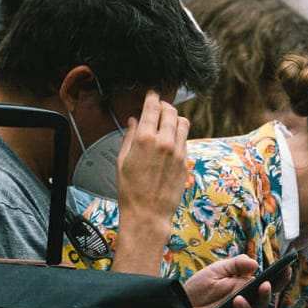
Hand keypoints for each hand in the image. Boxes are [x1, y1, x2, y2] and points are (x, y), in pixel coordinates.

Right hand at [111, 92, 189, 274]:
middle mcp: (164, 142)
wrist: (147, 214)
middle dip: (164, 106)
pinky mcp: (185, 163)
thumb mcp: (122, 160)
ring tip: (167, 123)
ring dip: (175, 119)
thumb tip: (134, 121)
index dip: (152, 97)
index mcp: (145, 139)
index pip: (153, 107)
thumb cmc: (130, 190)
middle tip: (159, 107)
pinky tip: (170, 141)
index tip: (152, 94)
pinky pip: (185, 141)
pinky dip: (178, 136)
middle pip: (171, 111)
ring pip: (183, 123)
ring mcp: (178, 152)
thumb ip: (130, 136)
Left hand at [185, 255, 273, 307]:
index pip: (267, 285)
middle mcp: (244, 305)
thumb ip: (236, 264)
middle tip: (264, 285)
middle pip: (262, 302)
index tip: (287, 269)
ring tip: (237, 299)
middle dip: (265, 294)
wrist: (178, 304)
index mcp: (246, 289)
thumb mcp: (217, 270)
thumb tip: (255, 265)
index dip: (279, 279)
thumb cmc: (199, 287)